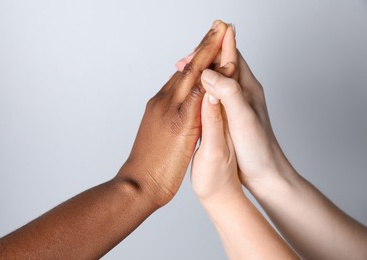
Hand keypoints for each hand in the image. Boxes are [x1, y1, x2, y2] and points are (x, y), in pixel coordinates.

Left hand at [118, 21, 228, 206]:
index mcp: (173, 106)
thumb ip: (197, 107)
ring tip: (206, 47)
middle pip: (187, 69)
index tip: (221, 30)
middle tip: (215, 28)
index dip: (209, 49)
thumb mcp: (185, 136)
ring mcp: (158, 109)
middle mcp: (164, 102)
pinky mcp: (156, 117)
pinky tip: (189, 79)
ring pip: (180, 79)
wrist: (140, 184)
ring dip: (195, 61)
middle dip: (203, 48)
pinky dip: (185, 80)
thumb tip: (208, 82)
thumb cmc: (163, 167)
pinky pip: (173, 92)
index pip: (195, 71)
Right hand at [190, 25, 241, 200]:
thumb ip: (227, 93)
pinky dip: (200, 92)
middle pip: (221, 66)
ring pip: (216, 81)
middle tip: (180, 64)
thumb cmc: (258, 149)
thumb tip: (207, 73)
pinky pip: (212, 97)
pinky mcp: (229, 117)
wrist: (265, 174)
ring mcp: (235, 105)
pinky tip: (191, 97)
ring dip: (200, 75)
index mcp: (247, 88)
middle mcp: (242, 93)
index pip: (230, 56)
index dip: (212, 48)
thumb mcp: (243, 118)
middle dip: (201, 60)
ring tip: (182, 75)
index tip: (192, 51)